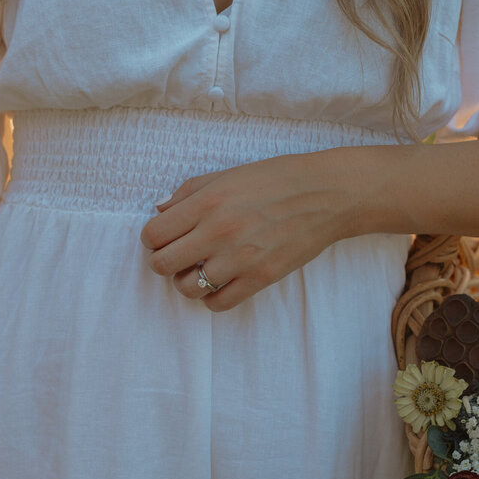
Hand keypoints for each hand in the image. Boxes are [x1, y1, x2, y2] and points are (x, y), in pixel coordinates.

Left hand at [139, 150, 360, 310]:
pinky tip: (221, 282)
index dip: (153, 239)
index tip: (164, 238)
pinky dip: (212, 298)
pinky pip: (218, 304)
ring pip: (187, 289)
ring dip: (187, 282)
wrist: (325, 194)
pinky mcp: (261, 277)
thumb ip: (188, 193)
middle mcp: (218, 231)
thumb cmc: (276, 180)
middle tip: (178, 256)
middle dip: (164, 262)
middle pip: (162, 265)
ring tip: (200, 269)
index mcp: (207, 202)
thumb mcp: (227, 175)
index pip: (153, 234)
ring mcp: (240, 258)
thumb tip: (159, 212)